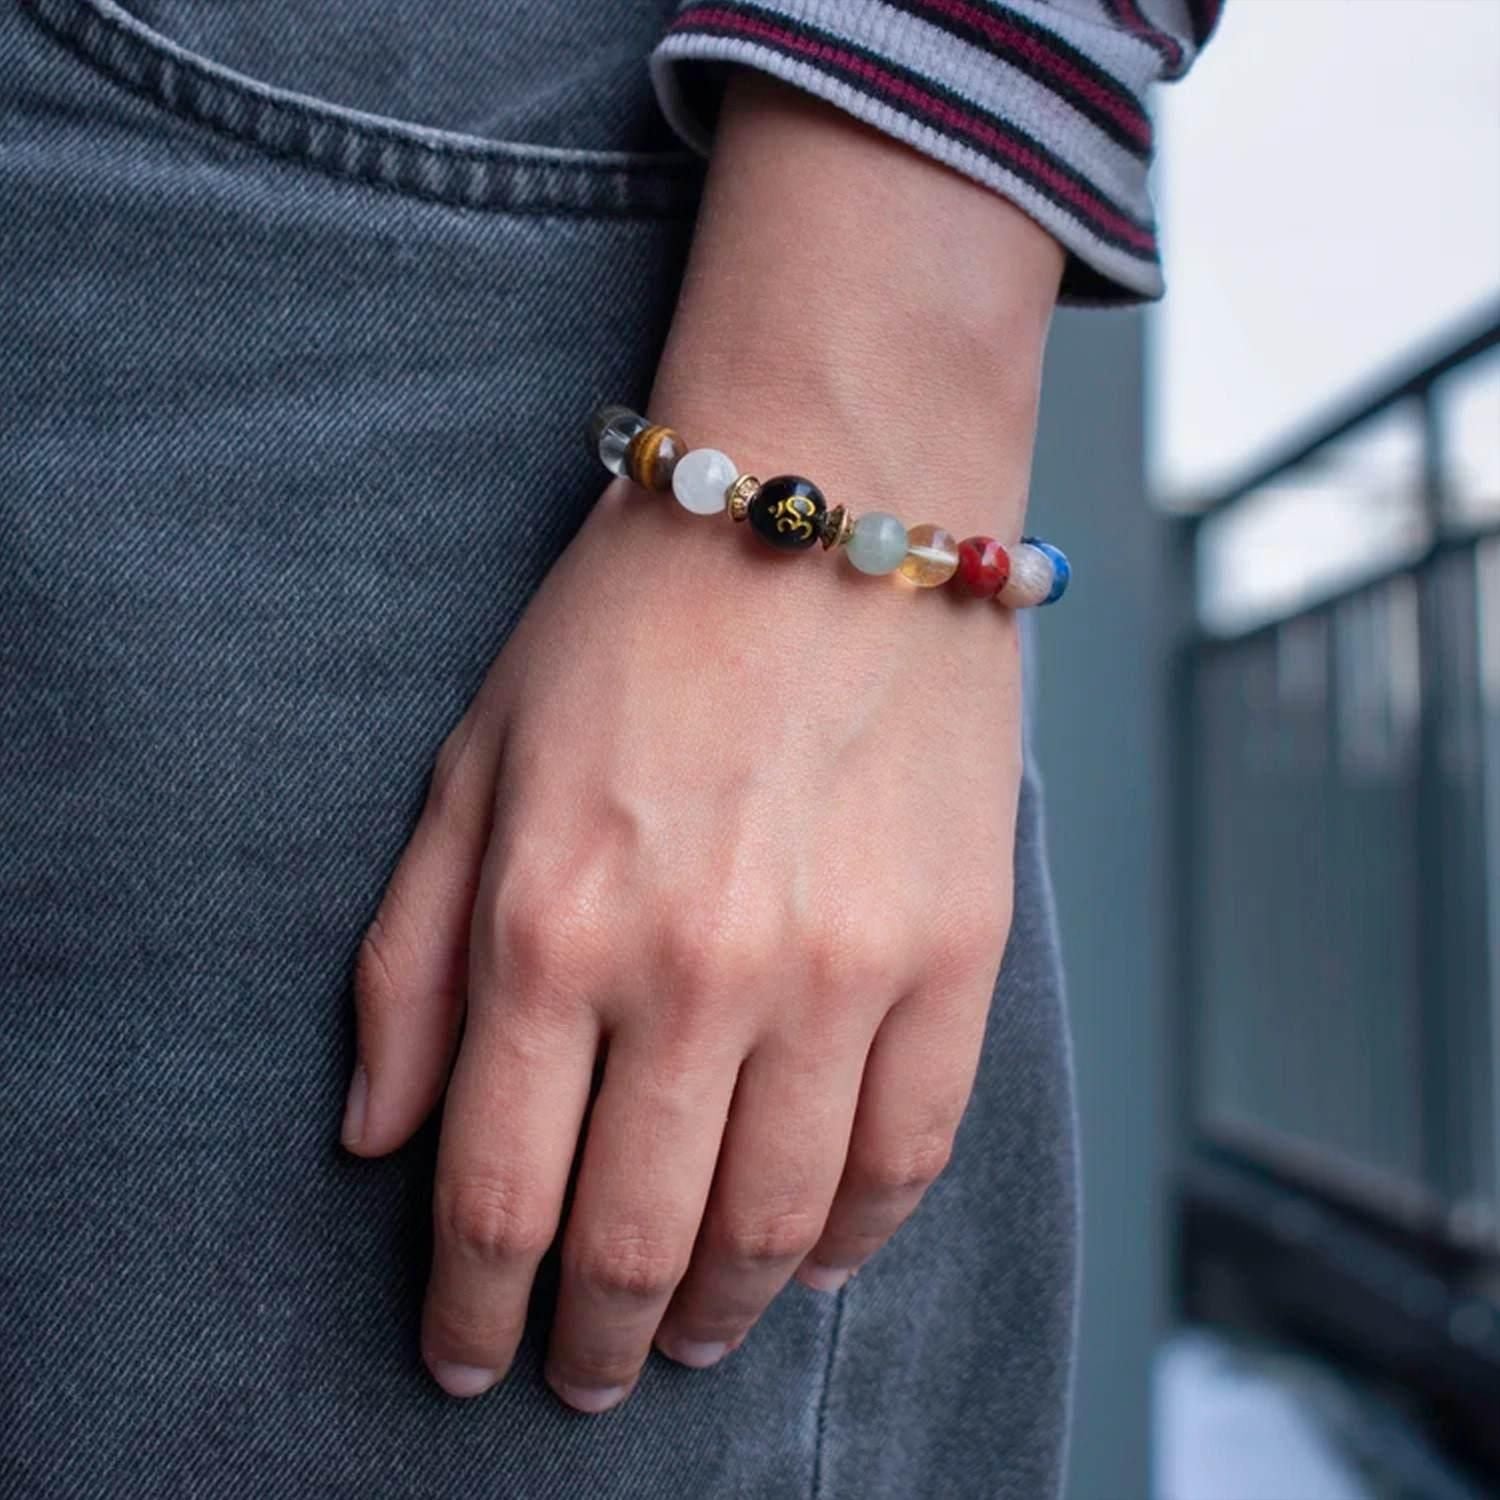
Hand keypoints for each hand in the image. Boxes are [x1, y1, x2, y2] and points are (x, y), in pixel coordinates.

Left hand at [343, 469, 1022, 1411]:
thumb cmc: (633, 625)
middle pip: (638, 1242)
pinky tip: (814, 1259)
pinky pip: (911, 1154)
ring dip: (721, 1310)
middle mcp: (698, 971)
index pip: (499, 1198)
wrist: (828, 504)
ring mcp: (844, 970)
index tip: (469, 1357)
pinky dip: (856, 1239)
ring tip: (688, 1332)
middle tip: (585, 1373)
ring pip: (780, 1226)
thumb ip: (410, 960)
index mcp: (553, 926)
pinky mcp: (955, 952)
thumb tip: (378, 1134)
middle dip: (596, 1341)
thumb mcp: (473, 765)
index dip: (473, 1310)